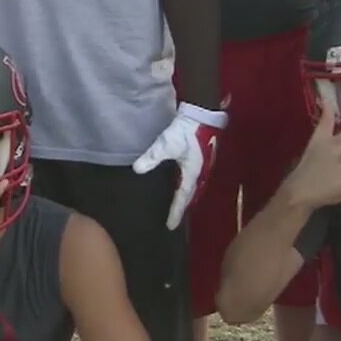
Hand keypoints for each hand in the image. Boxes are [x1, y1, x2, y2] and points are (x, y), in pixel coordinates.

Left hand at [133, 102, 227, 229]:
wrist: (203, 114)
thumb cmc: (186, 131)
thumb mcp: (166, 144)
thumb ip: (152, 157)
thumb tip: (137, 170)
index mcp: (192, 174)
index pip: (182, 198)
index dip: (175, 212)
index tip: (170, 226)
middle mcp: (199, 174)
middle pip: (189, 196)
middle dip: (181, 208)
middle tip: (173, 219)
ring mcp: (202, 166)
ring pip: (192, 188)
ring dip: (184, 198)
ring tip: (176, 206)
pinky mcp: (201, 159)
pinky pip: (192, 179)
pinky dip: (186, 187)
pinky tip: (179, 185)